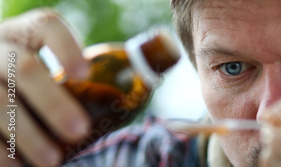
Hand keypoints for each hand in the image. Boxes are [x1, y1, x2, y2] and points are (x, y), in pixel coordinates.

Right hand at [0, 9, 89, 165]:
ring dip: (27, 135)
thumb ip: (75, 78)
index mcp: (25, 34)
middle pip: (25, 69)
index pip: (46, 25)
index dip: (67, 47)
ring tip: (52, 160)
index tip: (85, 74)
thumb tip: (131, 98)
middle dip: (54, 103)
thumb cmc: (30, 83)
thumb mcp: (47, 68)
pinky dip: (2, 153)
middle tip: (80, 131)